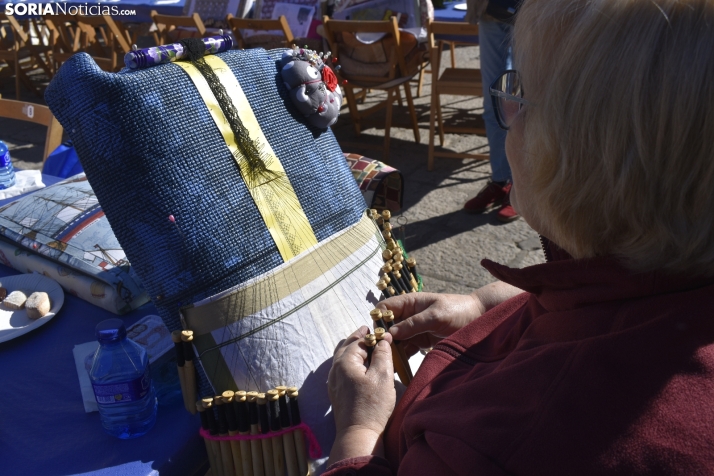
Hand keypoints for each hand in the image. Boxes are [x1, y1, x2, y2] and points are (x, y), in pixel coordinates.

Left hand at [328, 326, 395, 462]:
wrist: (358, 434)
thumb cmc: (372, 405)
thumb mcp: (383, 376)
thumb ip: (382, 354)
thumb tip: (383, 339)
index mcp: (345, 361)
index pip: (358, 340)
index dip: (371, 335)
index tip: (382, 331)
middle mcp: (335, 369)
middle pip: (346, 346)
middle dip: (359, 339)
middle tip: (371, 333)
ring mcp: (334, 381)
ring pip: (342, 357)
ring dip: (354, 350)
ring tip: (367, 347)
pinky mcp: (337, 392)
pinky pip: (343, 369)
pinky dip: (352, 361)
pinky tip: (360, 366)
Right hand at [381, 292, 483, 355]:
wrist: (479, 319)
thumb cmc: (457, 311)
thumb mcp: (435, 315)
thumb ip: (413, 323)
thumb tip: (391, 333)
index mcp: (410, 303)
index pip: (385, 308)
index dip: (378, 319)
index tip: (378, 335)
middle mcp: (409, 316)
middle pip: (387, 326)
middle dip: (382, 338)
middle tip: (378, 354)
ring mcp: (414, 330)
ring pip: (395, 340)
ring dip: (390, 351)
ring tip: (386, 364)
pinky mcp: (421, 342)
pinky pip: (407, 350)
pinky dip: (401, 358)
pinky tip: (397, 368)